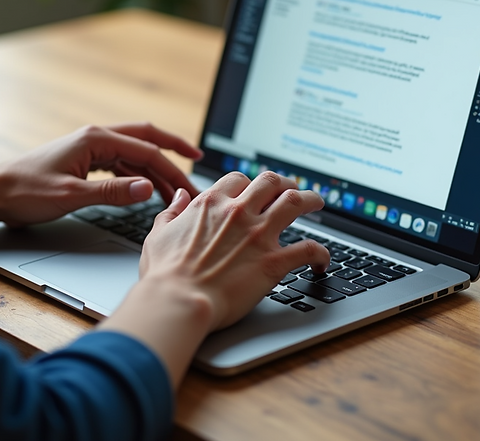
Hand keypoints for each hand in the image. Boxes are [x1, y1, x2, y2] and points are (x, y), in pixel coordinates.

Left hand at [0, 122, 201, 226]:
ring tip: (174, 189)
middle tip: (197, 164)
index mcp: (95, 138)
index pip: (145, 150)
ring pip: (133, 154)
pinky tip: (146, 188)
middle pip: (144, 140)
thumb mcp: (71, 195)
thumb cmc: (25, 192)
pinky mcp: (83, 161)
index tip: (191, 182)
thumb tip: (149, 188)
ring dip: (155, 169)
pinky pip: (119, 164)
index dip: (172, 166)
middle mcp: (95, 137)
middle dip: (172, 152)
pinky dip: (137, 175)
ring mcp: (89, 148)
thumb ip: (113, 192)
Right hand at [140, 171, 329, 330]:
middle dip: (284, 183)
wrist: (178, 301)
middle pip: (271, 182)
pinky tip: (321, 261)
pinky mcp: (274, 262)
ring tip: (317, 202)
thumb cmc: (165, 275)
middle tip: (291, 189)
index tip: (254, 191)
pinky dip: (320, 253)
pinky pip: (308, 249)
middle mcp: (238, 213)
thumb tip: (179, 196)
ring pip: (296, 202)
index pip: (238, 179)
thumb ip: (171, 212)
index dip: (249, 183)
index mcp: (210, 204)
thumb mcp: (158, 234)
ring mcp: (259, 235)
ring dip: (310, 199)